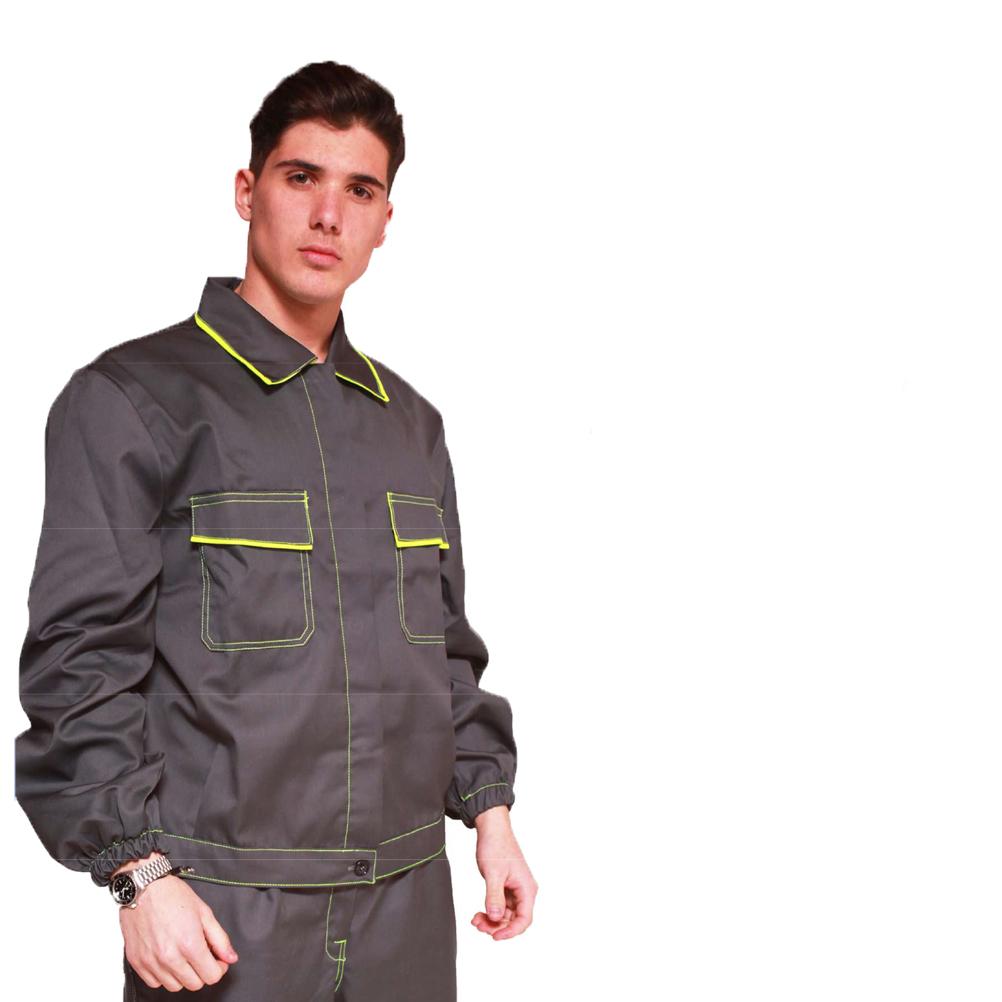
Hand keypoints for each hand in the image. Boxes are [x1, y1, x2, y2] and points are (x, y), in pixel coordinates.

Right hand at [120, 874, 238, 991]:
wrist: (143, 888)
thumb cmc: (172, 896)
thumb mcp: (204, 912)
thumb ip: (220, 939)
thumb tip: (230, 957)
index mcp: (190, 944)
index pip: (211, 976)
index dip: (219, 969)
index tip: (217, 960)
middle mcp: (170, 957)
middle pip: (194, 984)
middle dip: (202, 972)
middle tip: (201, 955)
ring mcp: (151, 962)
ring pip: (174, 986)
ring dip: (183, 975)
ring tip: (183, 955)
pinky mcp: (137, 963)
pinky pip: (154, 983)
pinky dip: (163, 975)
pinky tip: (167, 958)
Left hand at [471, 806, 537, 939]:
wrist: (492, 829)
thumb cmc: (496, 846)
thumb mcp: (493, 873)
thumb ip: (494, 897)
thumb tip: (496, 918)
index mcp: (526, 888)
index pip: (524, 919)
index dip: (511, 932)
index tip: (495, 936)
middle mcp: (523, 891)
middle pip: (514, 920)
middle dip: (497, 926)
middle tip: (479, 924)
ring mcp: (515, 889)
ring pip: (506, 915)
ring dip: (492, 920)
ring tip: (476, 919)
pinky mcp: (506, 887)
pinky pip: (500, 906)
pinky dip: (490, 911)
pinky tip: (479, 912)